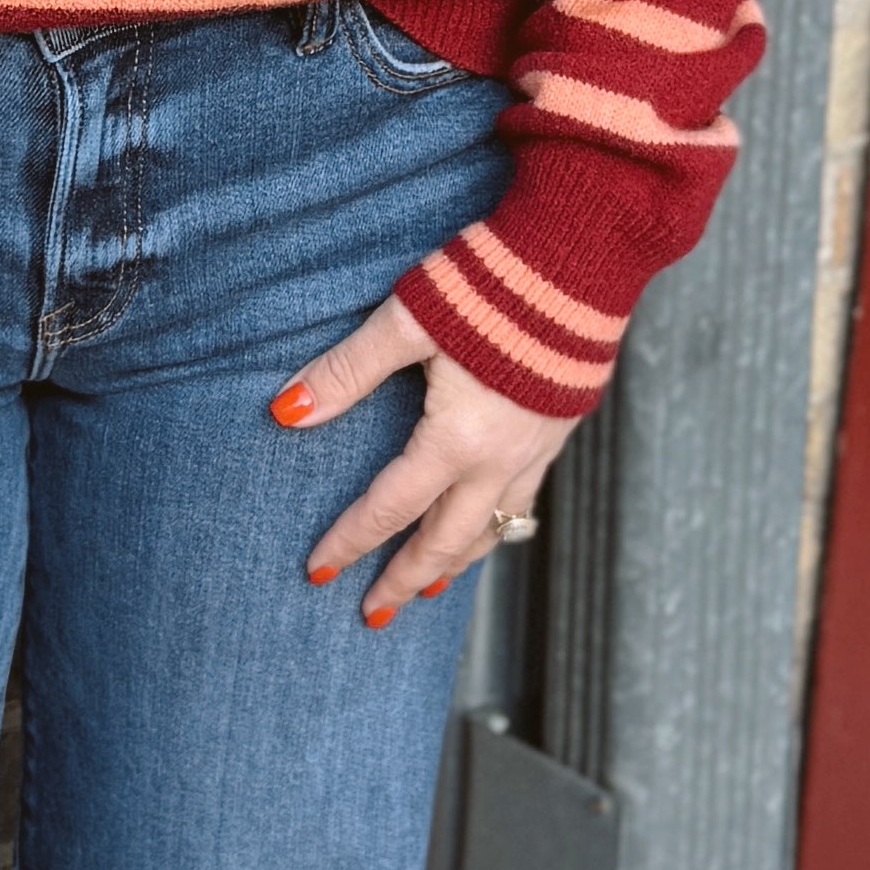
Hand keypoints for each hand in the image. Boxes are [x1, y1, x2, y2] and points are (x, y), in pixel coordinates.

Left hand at [268, 296, 576, 625]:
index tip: (318, 571)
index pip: (390, 507)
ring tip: (432, 589)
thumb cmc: (491, 282)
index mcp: (457, 439)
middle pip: (446, 541)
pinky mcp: (560, 430)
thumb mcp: (407, 321)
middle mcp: (501, 459)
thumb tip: (287, 411)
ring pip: (494, 530)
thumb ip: (346, 371)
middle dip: (407, 580)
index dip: (351, 542)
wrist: (583, 256)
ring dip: (456, 564)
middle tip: (373, 612)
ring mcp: (537, 450)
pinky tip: (489, 525)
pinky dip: (497, 528)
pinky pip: (524, 501)